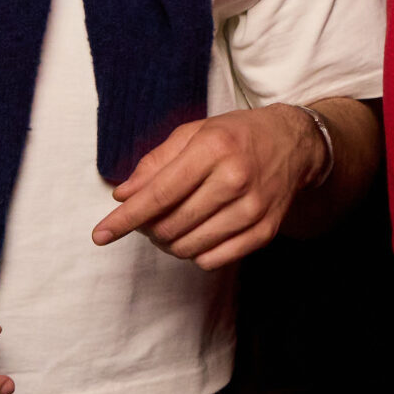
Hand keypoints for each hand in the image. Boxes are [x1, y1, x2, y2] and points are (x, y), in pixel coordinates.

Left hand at [90, 104, 325, 269]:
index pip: (158, 194)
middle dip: (147, 229)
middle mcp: (235, 179)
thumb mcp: (193, 133)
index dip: (125, 219)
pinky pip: (214, 260)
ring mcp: (253, 208)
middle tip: (147, 218)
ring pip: (190, 247)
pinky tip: (196, 234)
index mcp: (213, 148)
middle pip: (171, 225)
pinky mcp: (265, 231)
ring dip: (169, 243)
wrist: (293, 143)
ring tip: (170, 225)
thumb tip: (122, 196)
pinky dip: (195, 253)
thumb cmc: (235, 135)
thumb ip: (154, 163)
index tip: (101, 235)